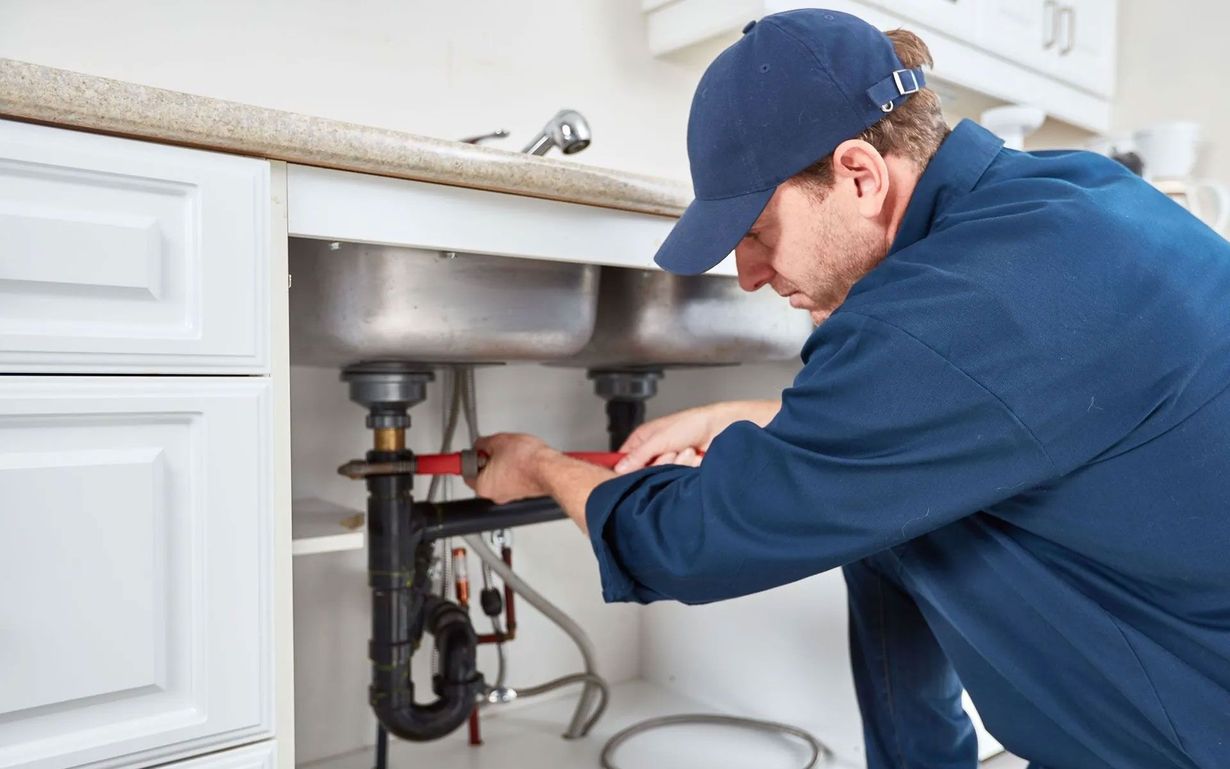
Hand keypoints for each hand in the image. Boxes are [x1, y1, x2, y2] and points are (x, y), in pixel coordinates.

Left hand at [465, 433, 553, 504]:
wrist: (549, 469)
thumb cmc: (526, 461)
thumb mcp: (497, 441)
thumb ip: (482, 443)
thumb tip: (480, 444)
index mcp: (483, 486)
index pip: (466, 472)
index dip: (469, 458)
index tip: (470, 453)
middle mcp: (496, 495)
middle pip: (483, 474)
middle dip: (488, 459)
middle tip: (494, 448)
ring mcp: (511, 494)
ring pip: (500, 475)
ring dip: (503, 463)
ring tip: (512, 452)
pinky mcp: (524, 491)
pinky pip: (513, 477)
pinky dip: (515, 468)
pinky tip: (521, 458)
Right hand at [616, 400, 777, 472]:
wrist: (721, 429)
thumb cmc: (692, 423)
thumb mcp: (660, 438)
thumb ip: (638, 455)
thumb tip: (619, 469)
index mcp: (643, 439)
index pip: (623, 460)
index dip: (626, 469)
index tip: (633, 473)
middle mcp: (654, 451)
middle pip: (642, 472)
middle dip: (658, 464)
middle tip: (669, 453)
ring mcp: (668, 462)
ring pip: (660, 477)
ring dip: (675, 464)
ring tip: (686, 450)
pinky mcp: (681, 471)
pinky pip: (675, 479)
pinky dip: (685, 468)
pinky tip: (693, 457)